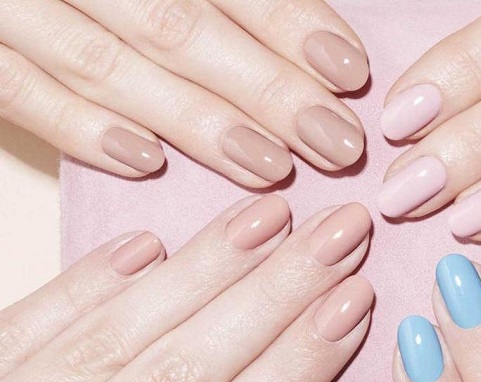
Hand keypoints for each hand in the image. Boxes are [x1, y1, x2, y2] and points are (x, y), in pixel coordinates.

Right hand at [0, 1, 368, 185]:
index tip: (348, 69)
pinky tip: (147, 162)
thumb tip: (309, 33)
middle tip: (335, 141)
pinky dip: (81, 129)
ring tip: (271, 167)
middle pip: (177, 26)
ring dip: (196, 121)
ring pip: (107, 65)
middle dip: (265, 89)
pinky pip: (21, 92)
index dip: (288, 22)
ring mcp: (12, 4)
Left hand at [0, 196, 372, 381]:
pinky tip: (142, 244)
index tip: (354, 300)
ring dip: (200, 271)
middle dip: (271, 295)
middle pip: (182, 372)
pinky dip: (83, 286)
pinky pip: (20, 333)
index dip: (296, 364)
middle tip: (337, 229)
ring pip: (113, 340)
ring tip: (267, 217)